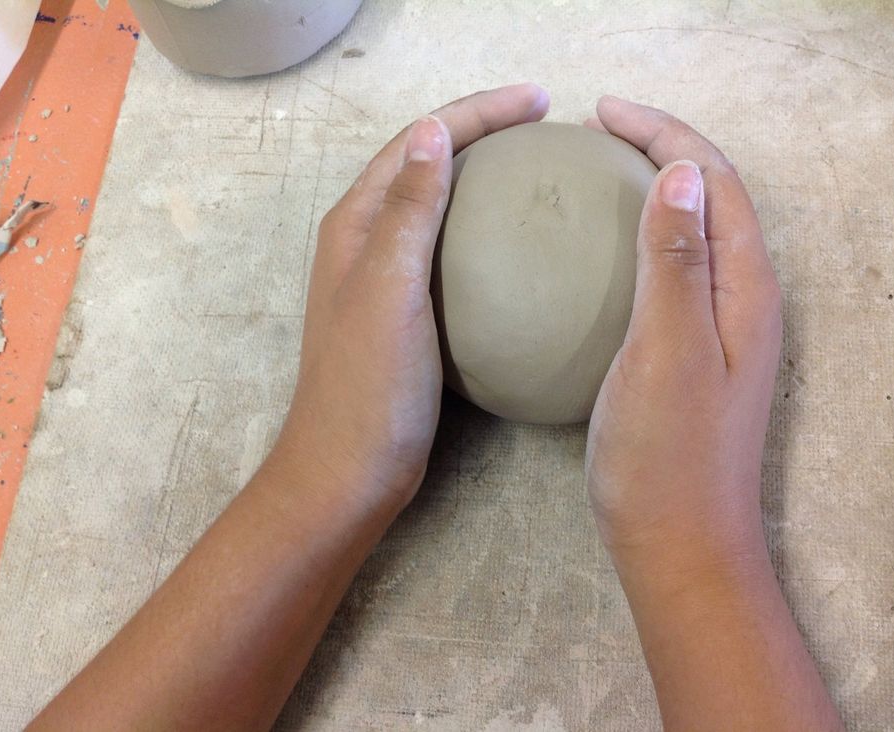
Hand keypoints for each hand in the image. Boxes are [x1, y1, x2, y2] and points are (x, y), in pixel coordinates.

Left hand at [275, 84, 549, 512]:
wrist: (350, 469)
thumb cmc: (368, 385)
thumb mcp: (390, 290)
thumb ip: (409, 211)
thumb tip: (433, 131)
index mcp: (357, 224)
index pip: (419, 142)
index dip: (476, 111)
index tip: (539, 101)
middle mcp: (366, 241)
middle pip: (426, 162)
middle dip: (481, 130)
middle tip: (544, 122)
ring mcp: (385, 278)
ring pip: (437, 205)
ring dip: (481, 175)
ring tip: (535, 167)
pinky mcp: (407, 313)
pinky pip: (449, 252)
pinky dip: (484, 232)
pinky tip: (521, 249)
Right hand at [584, 96, 781, 572]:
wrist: (678, 544)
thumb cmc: (668, 455)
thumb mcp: (667, 350)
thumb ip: (677, 261)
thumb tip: (680, 171)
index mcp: (745, 288)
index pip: (713, 180)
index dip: (664, 134)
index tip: (603, 112)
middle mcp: (743, 300)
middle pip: (711, 198)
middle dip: (662, 149)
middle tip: (599, 130)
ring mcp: (720, 329)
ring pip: (693, 233)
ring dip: (654, 190)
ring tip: (600, 173)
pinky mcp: (693, 354)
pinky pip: (672, 272)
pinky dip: (641, 240)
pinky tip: (599, 256)